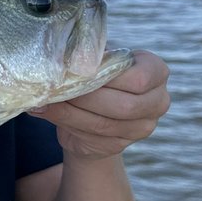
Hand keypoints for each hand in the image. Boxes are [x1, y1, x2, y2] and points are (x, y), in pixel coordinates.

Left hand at [30, 50, 169, 160]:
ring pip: (103, 123)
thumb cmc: (97, 75)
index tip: (79, 69)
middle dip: (85, 96)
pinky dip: (64, 122)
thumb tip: (63, 57)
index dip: (108, 76)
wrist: (93, 109)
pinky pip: (90, 136)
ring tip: (44, 99)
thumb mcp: (96, 58)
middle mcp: (157, 102)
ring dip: (69, 111)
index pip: (140, 78)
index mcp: (156, 72)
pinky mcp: (119, 145)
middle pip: (123, 105)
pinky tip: (45, 110)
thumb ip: (88, 55)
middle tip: (56, 87)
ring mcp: (142, 127)